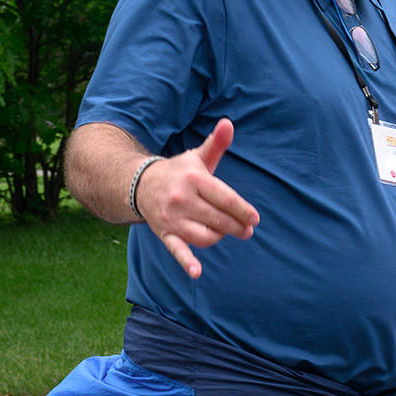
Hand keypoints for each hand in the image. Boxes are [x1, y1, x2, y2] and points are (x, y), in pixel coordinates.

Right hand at [137, 119, 260, 278]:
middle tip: (247, 230)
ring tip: (225, 232)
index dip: (242, 210)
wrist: (140, 184)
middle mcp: (182, 199)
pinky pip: (176, 250)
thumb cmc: (179, 172)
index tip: (255, 219)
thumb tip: (229, 123)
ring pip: (204, 236)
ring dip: (219, 237)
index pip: (224, 197)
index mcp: (194, 179)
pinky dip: (186, 262)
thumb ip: (216, 144)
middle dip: (236, 227)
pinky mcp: (164, 233)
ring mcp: (172, 218)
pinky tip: (196, 272)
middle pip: (218, 220)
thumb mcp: (198, 157)